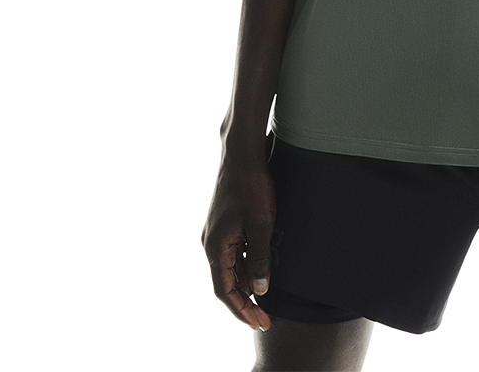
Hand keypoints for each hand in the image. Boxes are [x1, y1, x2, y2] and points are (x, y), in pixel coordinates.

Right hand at [202, 152, 277, 330]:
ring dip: (248, 282)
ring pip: (232, 267)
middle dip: (246, 301)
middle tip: (265, 318)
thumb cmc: (252, 187)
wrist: (242, 155)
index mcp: (216, 247)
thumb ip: (260, 258)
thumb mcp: (262, 224)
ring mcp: (217, 234)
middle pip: (227, 282)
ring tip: (267, 300)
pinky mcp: (225, 224)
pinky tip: (262, 270)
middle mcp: (211, 243)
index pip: (225, 290)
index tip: (258, 322)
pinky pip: (234, 252)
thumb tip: (261, 289)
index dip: (241, 309)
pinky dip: (247, 264)